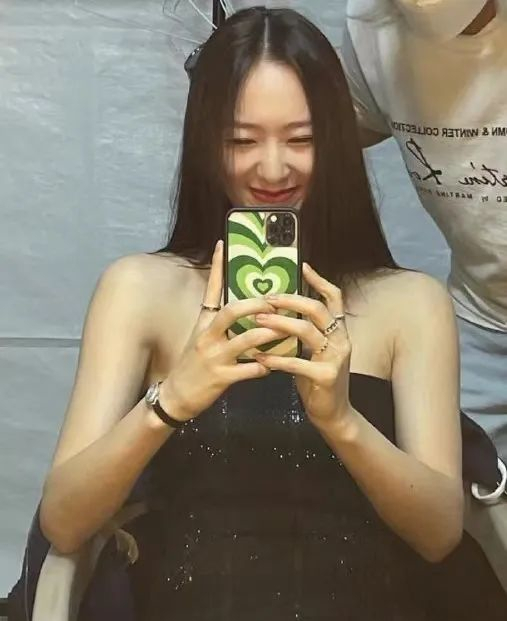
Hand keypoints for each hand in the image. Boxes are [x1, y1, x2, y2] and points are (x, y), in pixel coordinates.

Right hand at [160, 241, 281, 421]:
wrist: (175, 396)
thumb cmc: (192, 364)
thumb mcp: (200, 337)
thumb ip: (217, 320)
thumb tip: (238, 303)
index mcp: (203, 322)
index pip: (210, 289)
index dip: (217, 267)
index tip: (223, 243)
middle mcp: (207, 336)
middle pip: (232, 311)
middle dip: (257, 305)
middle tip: (276, 302)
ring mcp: (214, 357)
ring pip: (246, 340)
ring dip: (269, 334)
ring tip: (285, 330)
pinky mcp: (222, 377)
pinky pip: (249, 369)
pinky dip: (264, 366)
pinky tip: (272, 366)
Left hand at [254, 263, 352, 427]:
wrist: (333, 414)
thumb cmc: (317, 380)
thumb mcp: (314, 352)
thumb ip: (305, 333)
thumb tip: (279, 313)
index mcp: (339, 331)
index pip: (334, 298)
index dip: (319, 281)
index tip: (302, 266)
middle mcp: (341, 340)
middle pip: (317, 309)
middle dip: (290, 300)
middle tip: (267, 298)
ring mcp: (336, 358)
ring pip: (306, 331)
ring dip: (279, 323)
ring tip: (258, 320)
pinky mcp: (326, 376)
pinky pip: (297, 363)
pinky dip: (276, 359)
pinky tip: (259, 357)